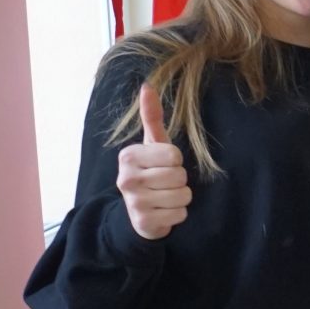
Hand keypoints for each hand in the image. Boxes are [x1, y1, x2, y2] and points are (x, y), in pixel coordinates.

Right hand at [117, 83, 191, 239]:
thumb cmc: (150, 172)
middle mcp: (126, 179)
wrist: (136, 213)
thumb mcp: (151, 145)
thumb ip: (151, 117)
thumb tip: (147, 86)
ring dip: (180, 197)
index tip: (163, 164)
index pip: (173, 154)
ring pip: (182, 195)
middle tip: (165, 183)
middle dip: (179, 180)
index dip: (175, 160)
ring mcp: (134, 202)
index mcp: (128, 156)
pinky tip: (163, 211)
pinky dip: (177, 214)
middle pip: (179, 175)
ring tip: (165, 197)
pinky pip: (180, 214)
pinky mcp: (144, 222)